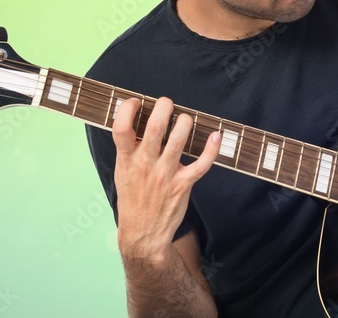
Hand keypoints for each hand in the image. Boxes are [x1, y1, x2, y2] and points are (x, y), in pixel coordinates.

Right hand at [112, 96, 220, 262]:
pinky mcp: (182, 185)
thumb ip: (128, 149)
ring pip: (178, 140)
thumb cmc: (133, 200)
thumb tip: (135, 121)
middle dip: (163, 108)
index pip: (120, 128)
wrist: (143, 234)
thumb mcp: (121, 173)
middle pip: (153, 128)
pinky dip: (211, 149)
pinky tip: (216, 136)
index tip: (136, 102)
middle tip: (167, 103)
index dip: (127, 109)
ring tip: (185, 118)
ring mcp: (165, 174)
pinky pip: (201, 164)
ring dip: (185, 123)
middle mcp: (145, 164)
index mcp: (126, 160)